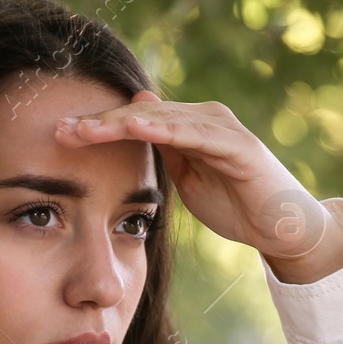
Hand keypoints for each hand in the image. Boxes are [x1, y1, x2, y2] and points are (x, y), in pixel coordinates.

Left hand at [54, 90, 342, 282]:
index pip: (132, 120)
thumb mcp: (187, 180)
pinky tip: (137, 128)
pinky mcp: (239, 147)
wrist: (284, 229)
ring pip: (162, 119)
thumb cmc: (236, 205)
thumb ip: (161, 156)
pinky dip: (165, 129)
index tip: (58, 136)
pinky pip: (196, 134)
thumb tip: (131, 129)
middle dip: (99, 122)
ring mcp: (222, 129)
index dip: (96, 127)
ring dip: (120, 124)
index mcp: (186, 126)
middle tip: (60, 129)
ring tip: (85, 130)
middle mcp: (203, 118)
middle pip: (140, 114)